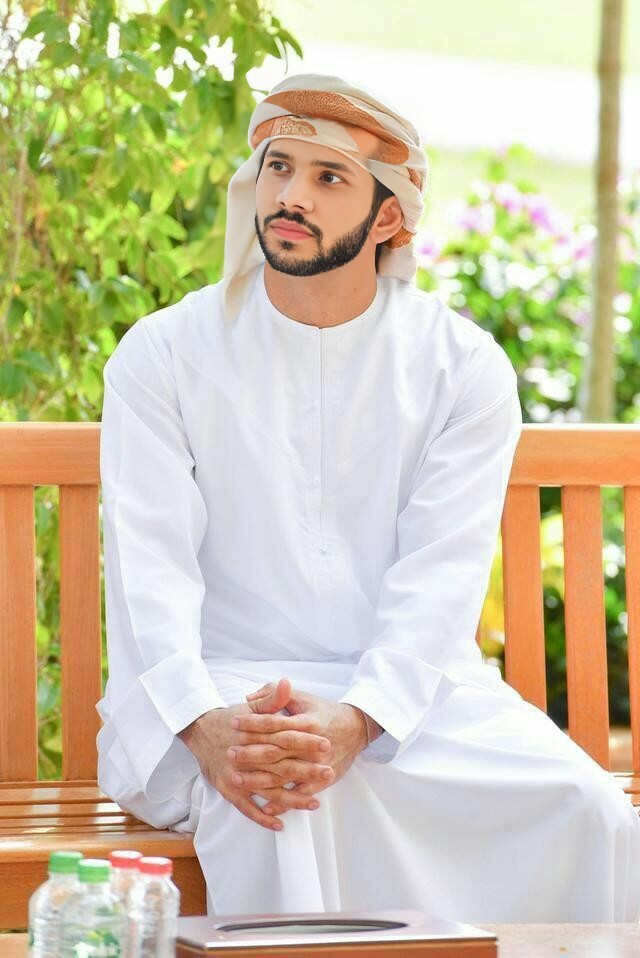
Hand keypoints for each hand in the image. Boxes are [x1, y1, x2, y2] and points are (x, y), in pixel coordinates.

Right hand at [177, 679, 334, 830]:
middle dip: (305, 770)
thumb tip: (287, 683)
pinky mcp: (228, 789)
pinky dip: (262, 817)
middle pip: (279, 765)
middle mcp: (246, 756)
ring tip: (314, 803)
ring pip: (267, 790)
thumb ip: (272, 699)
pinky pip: (246, 807)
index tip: (325, 744)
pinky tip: (280, 823)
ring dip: (291, 798)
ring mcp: (236, 776)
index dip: (305, 741)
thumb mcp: (252, 706)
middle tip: (328, 773)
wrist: (200, 731)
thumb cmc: (232, 718)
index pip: (284, 738)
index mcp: (254, 734)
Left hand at [231, 682, 369, 816]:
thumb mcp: (302, 698)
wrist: (355, 728)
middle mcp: (311, 744)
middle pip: (277, 750)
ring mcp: (317, 764)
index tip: (233, 722)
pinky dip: (283, 801)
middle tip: (230, 752)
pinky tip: (265, 807)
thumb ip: (275, 694)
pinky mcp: (323, 779)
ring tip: (237, 780)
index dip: (253, 722)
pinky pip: (300, 793)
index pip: (274, 721)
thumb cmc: (323, 712)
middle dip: (251, 752)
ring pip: (284, 774)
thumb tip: (249, 698)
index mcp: (306, 721)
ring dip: (260, 779)